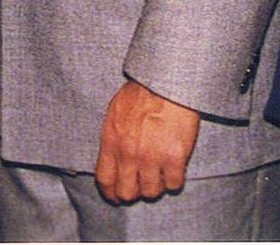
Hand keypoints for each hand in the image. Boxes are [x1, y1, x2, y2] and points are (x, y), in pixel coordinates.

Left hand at [94, 80, 199, 204]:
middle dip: (133, 193)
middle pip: (127, 192)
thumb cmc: (142, 92)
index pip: (105, 180)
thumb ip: (114, 139)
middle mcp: (129, 154)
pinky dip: (173, 180)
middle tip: (140, 187)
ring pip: (151, 192)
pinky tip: (174, 168)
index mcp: (112, 141)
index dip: (111, 193)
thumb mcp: (116, 113)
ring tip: (159, 174)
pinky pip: (173, 184)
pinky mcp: (174, 158)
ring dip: (155, 186)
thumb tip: (114, 158)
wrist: (167, 82)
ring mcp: (152, 158)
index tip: (116, 197)